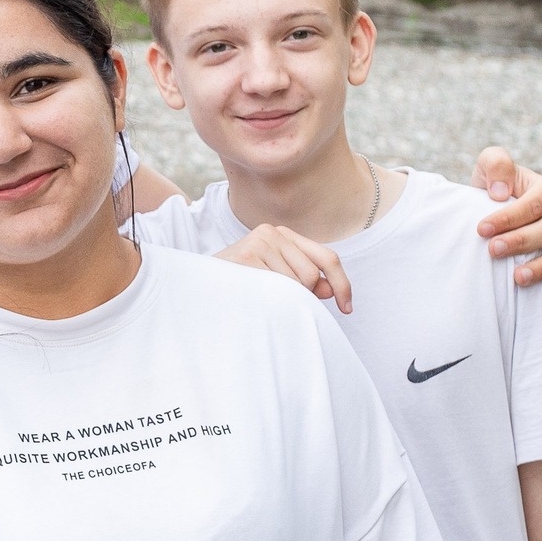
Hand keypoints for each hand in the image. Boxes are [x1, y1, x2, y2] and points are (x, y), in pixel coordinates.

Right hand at [216, 223, 352, 313]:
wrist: (193, 286)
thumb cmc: (236, 285)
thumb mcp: (274, 279)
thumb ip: (303, 280)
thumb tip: (329, 288)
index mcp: (281, 234)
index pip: (327, 258)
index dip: (342, 284)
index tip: (347, 308)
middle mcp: (272, 232)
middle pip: (312, 274)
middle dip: (302, 295)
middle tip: (272, 298)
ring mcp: (258, 241)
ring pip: (297, 283)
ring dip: (281, 298)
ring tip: (255, 294)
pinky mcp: (247, 255)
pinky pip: (278, 287)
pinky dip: (269, 299)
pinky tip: (249, 294)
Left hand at [470, 148, 541, 296]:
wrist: (496, 210)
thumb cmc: (494, 188)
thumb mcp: (489, 166)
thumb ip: (496, 163)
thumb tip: (500, 192)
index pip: (533, 205)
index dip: (508, 218)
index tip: (481, 229)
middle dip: (521, 242)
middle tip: (492, 250)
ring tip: (517, 278)